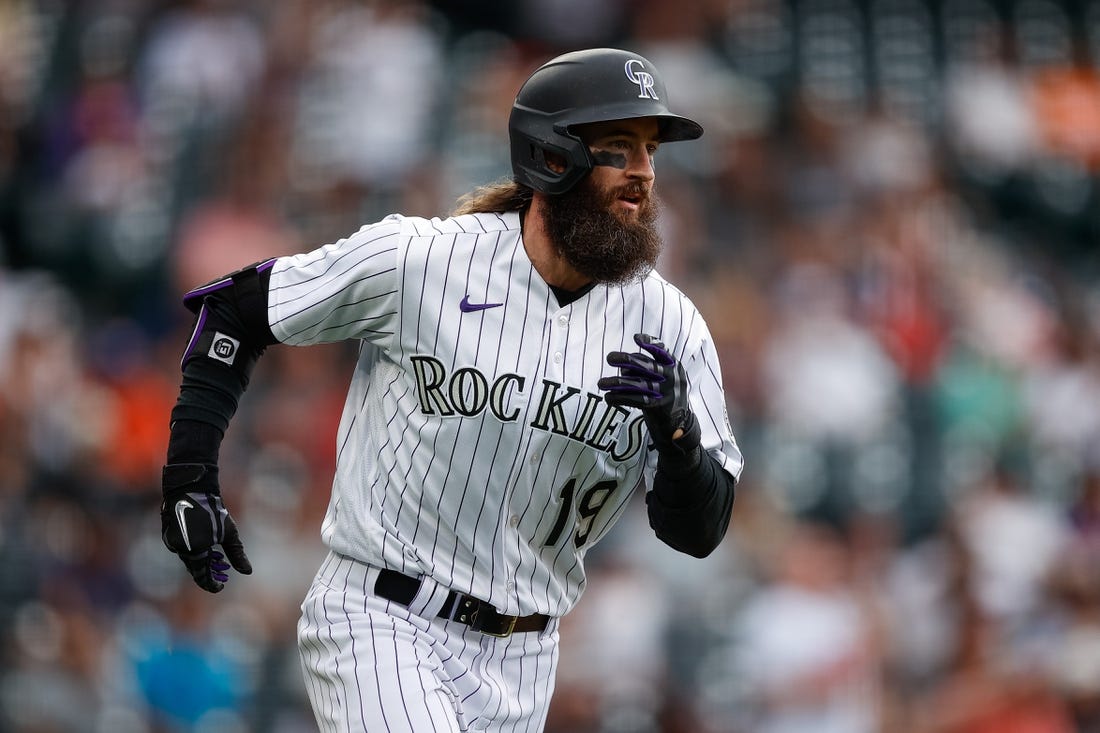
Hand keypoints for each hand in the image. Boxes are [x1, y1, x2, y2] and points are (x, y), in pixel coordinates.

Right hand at [161, 463, 251, 592]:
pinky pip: (183, 550)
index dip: (212, 584)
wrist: (191, 490)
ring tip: (217, 558)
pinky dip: (194, 553)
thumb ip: (237, 554)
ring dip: (202, 562)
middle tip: (222, 573)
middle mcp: (180, 549)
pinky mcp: (169, 536)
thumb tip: (248, 572)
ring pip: (188, 560)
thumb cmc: (214, 511)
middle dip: (209, 572)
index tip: (221, 587)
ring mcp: (172, 543)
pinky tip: (206, 548)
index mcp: (195, 550)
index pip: (202, 576)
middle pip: (195, 569)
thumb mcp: (229, 533)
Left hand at [598, 333, 700, 453]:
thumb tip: (623, 367)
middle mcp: (672, 377)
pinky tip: (608, 398)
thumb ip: (646, 369)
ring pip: (637, 384)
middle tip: (609, 358)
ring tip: (600, 383)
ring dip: (616, 383)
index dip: (651, 342)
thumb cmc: (664, 395)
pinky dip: (620, 398)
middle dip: (626, 360)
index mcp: (674, 366)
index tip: (636, 338)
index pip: (663, 351)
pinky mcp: (658, 407)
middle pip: (647, 366)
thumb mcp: (662, 378)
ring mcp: (666, 393)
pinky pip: (636, 400)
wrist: (677, 423)